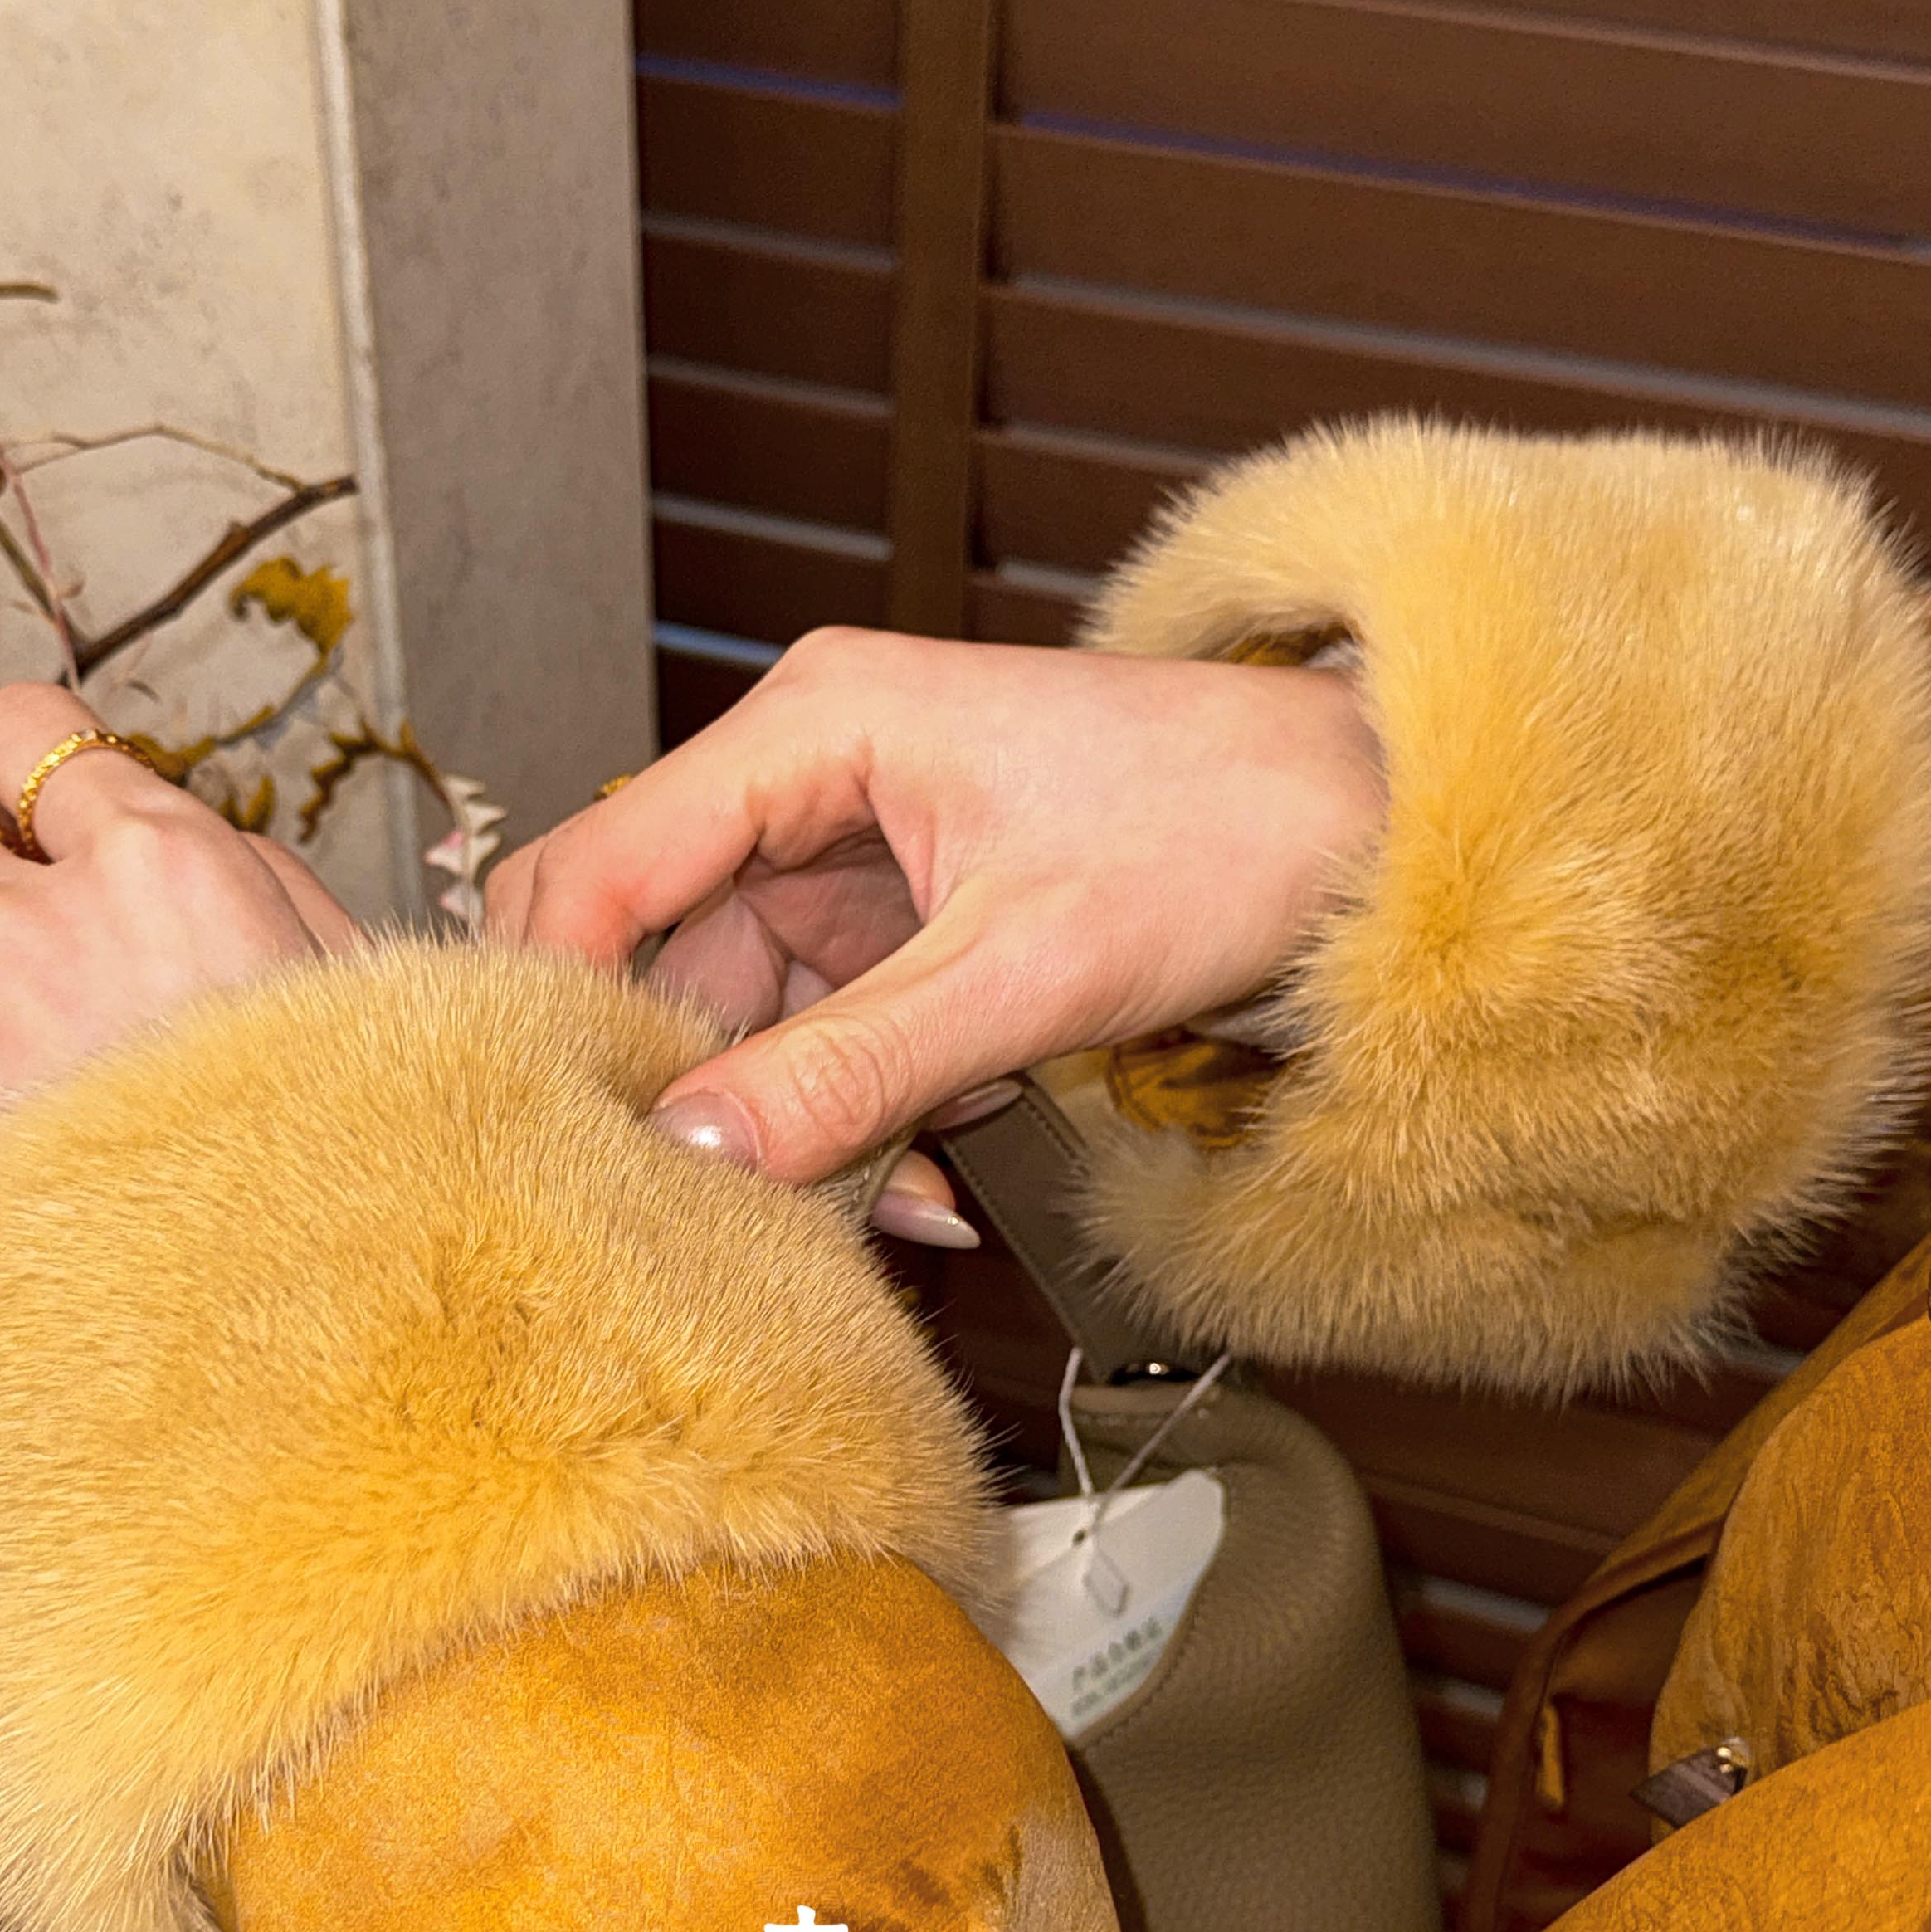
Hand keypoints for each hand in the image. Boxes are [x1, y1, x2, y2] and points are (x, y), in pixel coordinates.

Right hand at [487, 627, 1384, 1213]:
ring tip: (896, 1203)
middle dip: (701, 1089)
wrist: (1375, 829)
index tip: (555, 1129)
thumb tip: (694, 1156)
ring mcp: (852, 857)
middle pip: (663, 954)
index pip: (603, 863)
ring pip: (747, 1019)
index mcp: (810, 726)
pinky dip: (864, 1119)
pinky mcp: (905, 926)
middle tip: (736, 1205)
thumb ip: (855, 1071)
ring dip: (801, 1126)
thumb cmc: (1226, 834)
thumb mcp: (1028, 971)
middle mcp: (806, 778)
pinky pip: (829, 1038)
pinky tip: (936, 1178)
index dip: (563, 999)